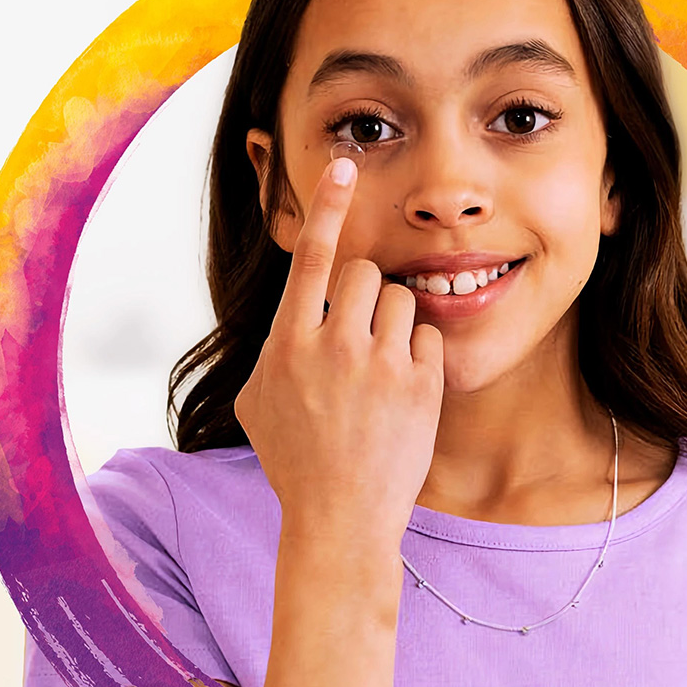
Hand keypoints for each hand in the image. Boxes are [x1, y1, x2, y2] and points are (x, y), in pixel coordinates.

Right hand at [234, 157, 443, 542]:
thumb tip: (289, 316)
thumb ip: (271, 349)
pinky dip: (418, 358)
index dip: (329, 207)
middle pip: (367, 273)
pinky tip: (402, 395)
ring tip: (380, 372)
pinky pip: (429, 339)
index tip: (344, 165)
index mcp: (289, 344)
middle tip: (361, 334)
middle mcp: (335, 346)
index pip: (313, 258)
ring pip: (403, 301)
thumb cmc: (294, 463)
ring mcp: (382, 366)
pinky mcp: (421, 386)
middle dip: (367, 294)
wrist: (340, 521)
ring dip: (394, 325)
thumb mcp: (257, 404)